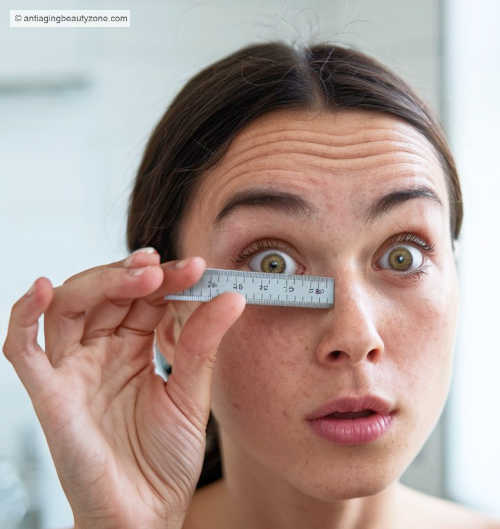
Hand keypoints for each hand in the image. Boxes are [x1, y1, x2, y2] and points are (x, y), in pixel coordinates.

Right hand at [3, 249, 245, 528]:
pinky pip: (23, 349)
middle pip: (107, 293)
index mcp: (134, 348)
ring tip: (139, 274)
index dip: (167, 279)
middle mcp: (101, 351)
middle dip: (135, 275)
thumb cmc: (166, 460)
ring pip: (70, 307)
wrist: (146, 516)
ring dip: (100, 282)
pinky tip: (45, 289)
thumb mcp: (192, 394)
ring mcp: (74, 369)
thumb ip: (203, 344)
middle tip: (164, 268)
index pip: (145, 298)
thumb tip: (231, 297)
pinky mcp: (50, 394)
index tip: (198, 267)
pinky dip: (25, 316)